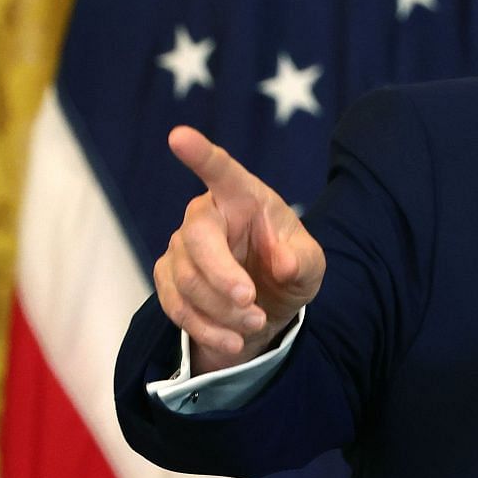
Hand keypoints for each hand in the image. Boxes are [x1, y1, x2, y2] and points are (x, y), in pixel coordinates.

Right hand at [153, 126, 325, 373]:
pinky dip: (207, 329)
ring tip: (255, 323)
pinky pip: (177, 306)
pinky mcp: (168, 278)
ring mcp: (181, 247)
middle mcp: (205, 216)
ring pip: (188, 280)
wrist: (265, 306)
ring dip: (223, 310)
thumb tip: (282, 263)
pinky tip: (233, 341)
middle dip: (222, 276)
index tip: (179, 136)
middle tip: (250, 303)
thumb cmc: (288, 268)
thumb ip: (301, 261)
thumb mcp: (309, 266)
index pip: (221, 171)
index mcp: (243, 197)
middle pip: (197, 238)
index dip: (200, 155)